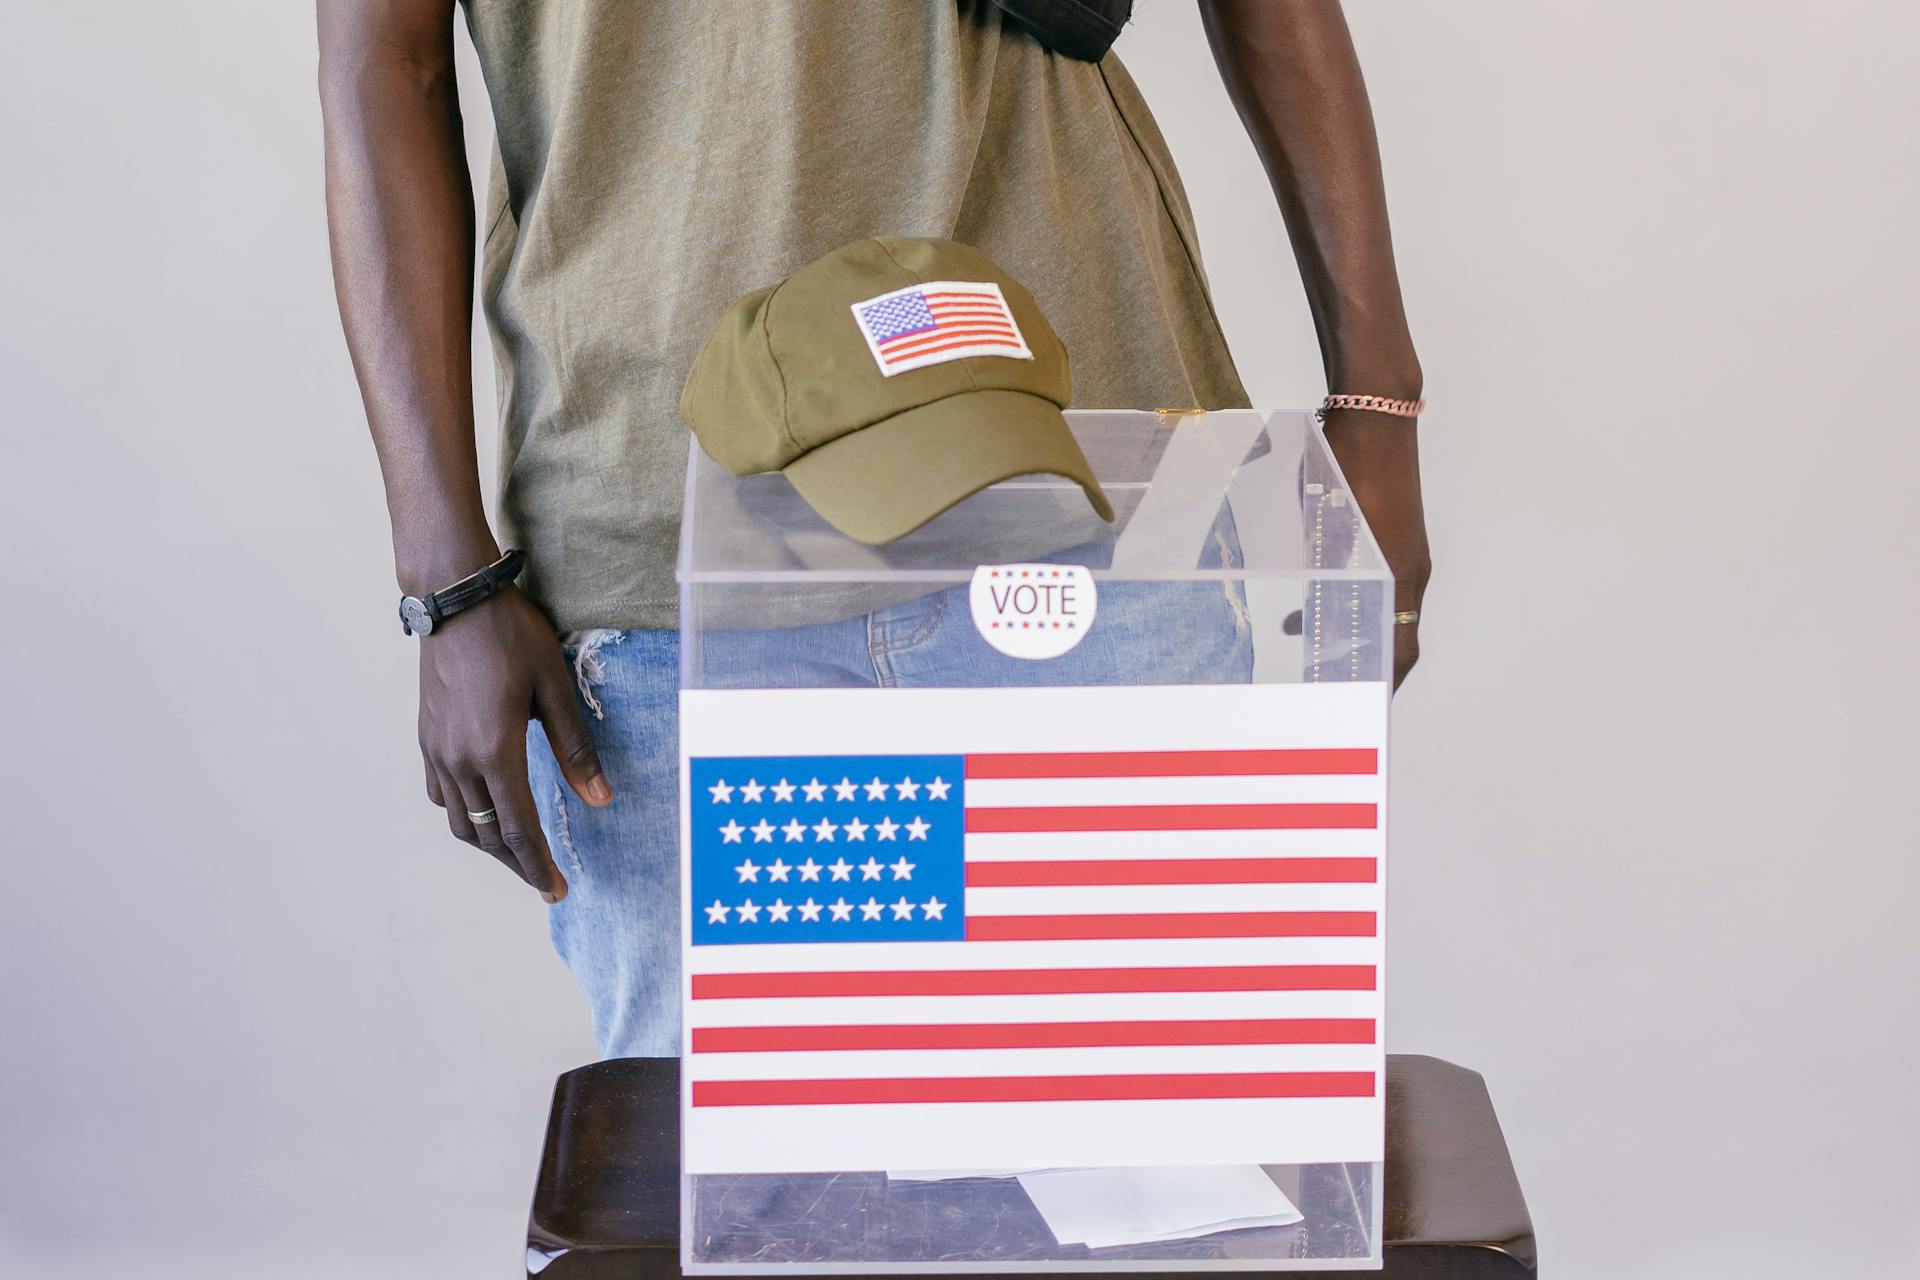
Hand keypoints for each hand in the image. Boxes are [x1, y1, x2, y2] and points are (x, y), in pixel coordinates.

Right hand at [416, 587, 612, 899]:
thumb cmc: (512, 636)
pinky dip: (463, 815)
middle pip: (486, 834)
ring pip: (459, 820)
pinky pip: (440, 795)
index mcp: (495, 751)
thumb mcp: (556, 688)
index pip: (518, 829)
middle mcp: (459, 759)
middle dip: (517, 864)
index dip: (539, 865)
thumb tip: (601, 798)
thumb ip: (577, 749)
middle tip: (545, 880)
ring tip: (519, 853)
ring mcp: (437, 750)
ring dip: (489, 844)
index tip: (556, 890)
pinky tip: (483, 810)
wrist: (456, 599)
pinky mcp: (427, 737)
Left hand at [1321, 409, 1430, 689]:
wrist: (1377, 415)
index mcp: (1400, 576)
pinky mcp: (1395, 532)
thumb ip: (1323, 575)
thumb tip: (1309, 620)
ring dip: (1350, 629)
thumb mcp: (1329, 528)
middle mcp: (1411, 570)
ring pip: (1384, 608)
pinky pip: (1379, 581)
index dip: (1383, 685)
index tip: (1362, 707)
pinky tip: (1310, 595)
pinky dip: (1350, 598)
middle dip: (1363, 664)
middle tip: (1327, 684)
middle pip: (1394, 635)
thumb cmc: (1351, 467)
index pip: (1399, 651)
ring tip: (1304, 642)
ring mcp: (1405, 550)